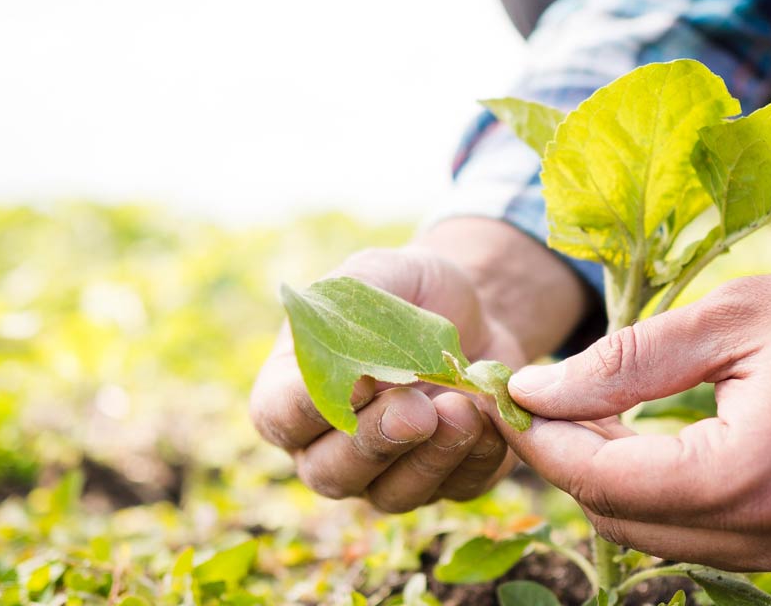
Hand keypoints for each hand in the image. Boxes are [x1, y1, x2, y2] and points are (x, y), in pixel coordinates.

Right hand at [250, 246, 524, 511]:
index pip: (280, 417)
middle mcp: (330, 447)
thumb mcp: (377, 275)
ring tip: (462, 410)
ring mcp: (386, 474)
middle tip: (416, 409)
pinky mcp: (447, 482)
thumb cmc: (408, 291)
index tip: (355, 380)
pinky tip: (490, 417)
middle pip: (332, 473)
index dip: (310, 408)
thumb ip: (350, 310)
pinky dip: (476, 457)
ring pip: (393, 494)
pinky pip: (456, 488)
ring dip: (429, 458)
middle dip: (375, 441)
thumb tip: (353, 370)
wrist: (475, 311)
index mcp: (293, 393)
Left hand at [501, 260, 770, 573]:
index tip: (508, 394)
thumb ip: (627, 360)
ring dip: (617, 483)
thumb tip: (536, 389)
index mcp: (745, 477)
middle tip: (546, 399)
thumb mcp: (736, 318)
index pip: (600, 479)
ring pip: (662, 538)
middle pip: (621, 521)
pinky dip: (670, 497)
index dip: (541, 437)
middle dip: (570, 462)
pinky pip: (711, 539)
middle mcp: (769, 539)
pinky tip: (662, 442)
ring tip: (599, 413)